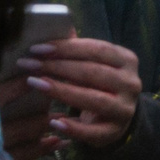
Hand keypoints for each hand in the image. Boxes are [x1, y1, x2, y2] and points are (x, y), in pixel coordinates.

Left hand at [12, 36, 140, 153]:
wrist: (117, 117)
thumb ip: (78, 50)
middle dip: (57, 67)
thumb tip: (54, 27)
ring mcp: (125, 108)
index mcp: (127, 60)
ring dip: (62, 91)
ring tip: (35, 84)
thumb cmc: (98, 85)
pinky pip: (92, 131)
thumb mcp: (94, 65)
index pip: (97, 49)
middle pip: (93, 72)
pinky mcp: (115, 131)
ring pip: (93, 99)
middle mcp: (131, 83)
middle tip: (28, 64)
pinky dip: (72, 127)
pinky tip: (53, 122)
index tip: (36, 48)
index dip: (66, 48)